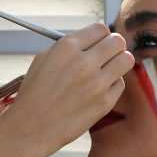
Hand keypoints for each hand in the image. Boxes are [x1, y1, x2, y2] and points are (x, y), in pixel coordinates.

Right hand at [0, 23, 132, 154]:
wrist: (30, 128)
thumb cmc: (34, 93)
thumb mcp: (43, 59)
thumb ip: (69, 46)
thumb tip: (91, 41)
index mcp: (67, 47)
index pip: (100, 29)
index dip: (101, 36)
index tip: (99, 42)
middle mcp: (84, 62)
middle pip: (118, 41)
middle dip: (114, 46)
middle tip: (108, 54)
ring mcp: (96, 83)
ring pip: (126, 60)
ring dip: (119, 62)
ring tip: (108, 70)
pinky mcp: (104, 103)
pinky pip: (120, 84)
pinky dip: (112, 85)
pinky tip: (98, 90)